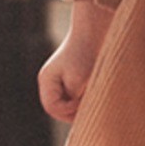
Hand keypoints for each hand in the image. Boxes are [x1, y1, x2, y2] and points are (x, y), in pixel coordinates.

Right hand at [39, 0, 114, 121]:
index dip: (68, 110)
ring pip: (70, 106)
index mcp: (47, 80)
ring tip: (94, 93)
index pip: (52, 108)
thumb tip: (76, 116)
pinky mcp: (75, 80)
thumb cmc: (87, 52)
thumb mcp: (79, 79)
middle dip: (76, 110)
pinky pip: (78, 99)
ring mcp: (62, 82)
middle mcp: (51, 82)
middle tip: (91, 99)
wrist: (97, 29)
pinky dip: (87, 99)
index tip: (83, 101)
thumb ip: (73, 101)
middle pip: (59, 109)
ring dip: (83, 105)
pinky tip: (96, 89)